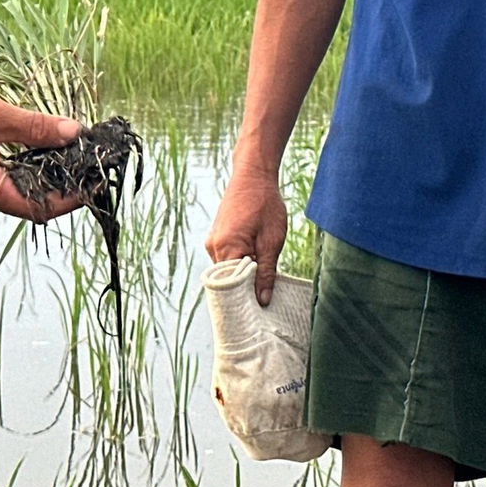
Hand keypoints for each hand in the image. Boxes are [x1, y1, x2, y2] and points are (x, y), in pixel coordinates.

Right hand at [0, 82, 85, 222]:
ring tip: (69, 147)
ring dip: (41, 169)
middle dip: (61, 180)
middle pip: (30, 199)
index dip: (73, 197)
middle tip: (87, 158)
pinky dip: (21, 163)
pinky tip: (36, 143)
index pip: (41, 208)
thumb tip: (74, 134)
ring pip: (15, 186)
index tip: (97, 181)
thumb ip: (36, 127)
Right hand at [205, 163, 288, 304]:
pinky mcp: (218, 237)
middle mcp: (213, 247)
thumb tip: (261, 301)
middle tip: (264, 298)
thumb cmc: (265, 204)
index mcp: (225, 248)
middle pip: (227, 280)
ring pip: (228, 269)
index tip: (258, 311)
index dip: (244, 300)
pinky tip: (256, 262)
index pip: (230, 287)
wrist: (253, 175)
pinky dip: (241, 263)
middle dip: (245, 289)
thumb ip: (266, 272)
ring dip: (244, 274)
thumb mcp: (272, 241)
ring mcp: (213, 241)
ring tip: (263, 277)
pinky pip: (228, 258)